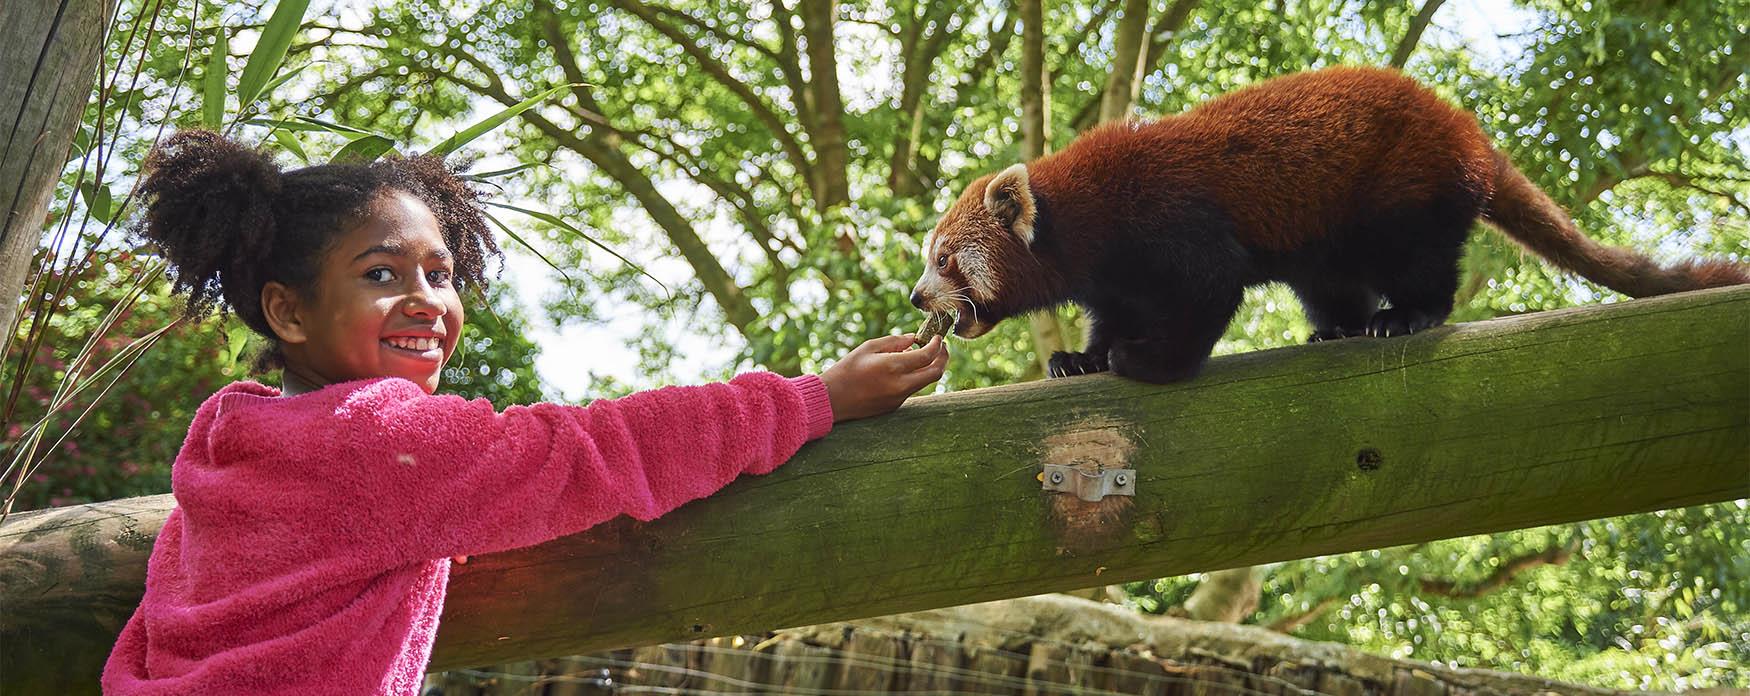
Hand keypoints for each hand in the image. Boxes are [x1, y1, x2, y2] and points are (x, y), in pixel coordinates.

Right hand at [821, 334, 948, 422]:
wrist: (833, 399)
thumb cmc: (847, 369)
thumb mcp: (869, 348)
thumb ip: (895, 341)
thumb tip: (914, 339)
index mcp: (893, 367)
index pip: (928, 355)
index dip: (937, 345)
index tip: (937, 337)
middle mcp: (901, 384)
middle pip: (935, 373)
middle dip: (943, 358)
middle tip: (941, 347)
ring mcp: (900, 398)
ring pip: (925, 382)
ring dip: (930, 367)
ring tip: (923, 355)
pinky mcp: (895, 406)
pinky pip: (912, 389)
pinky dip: (915, 377)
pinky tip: (906, 369)